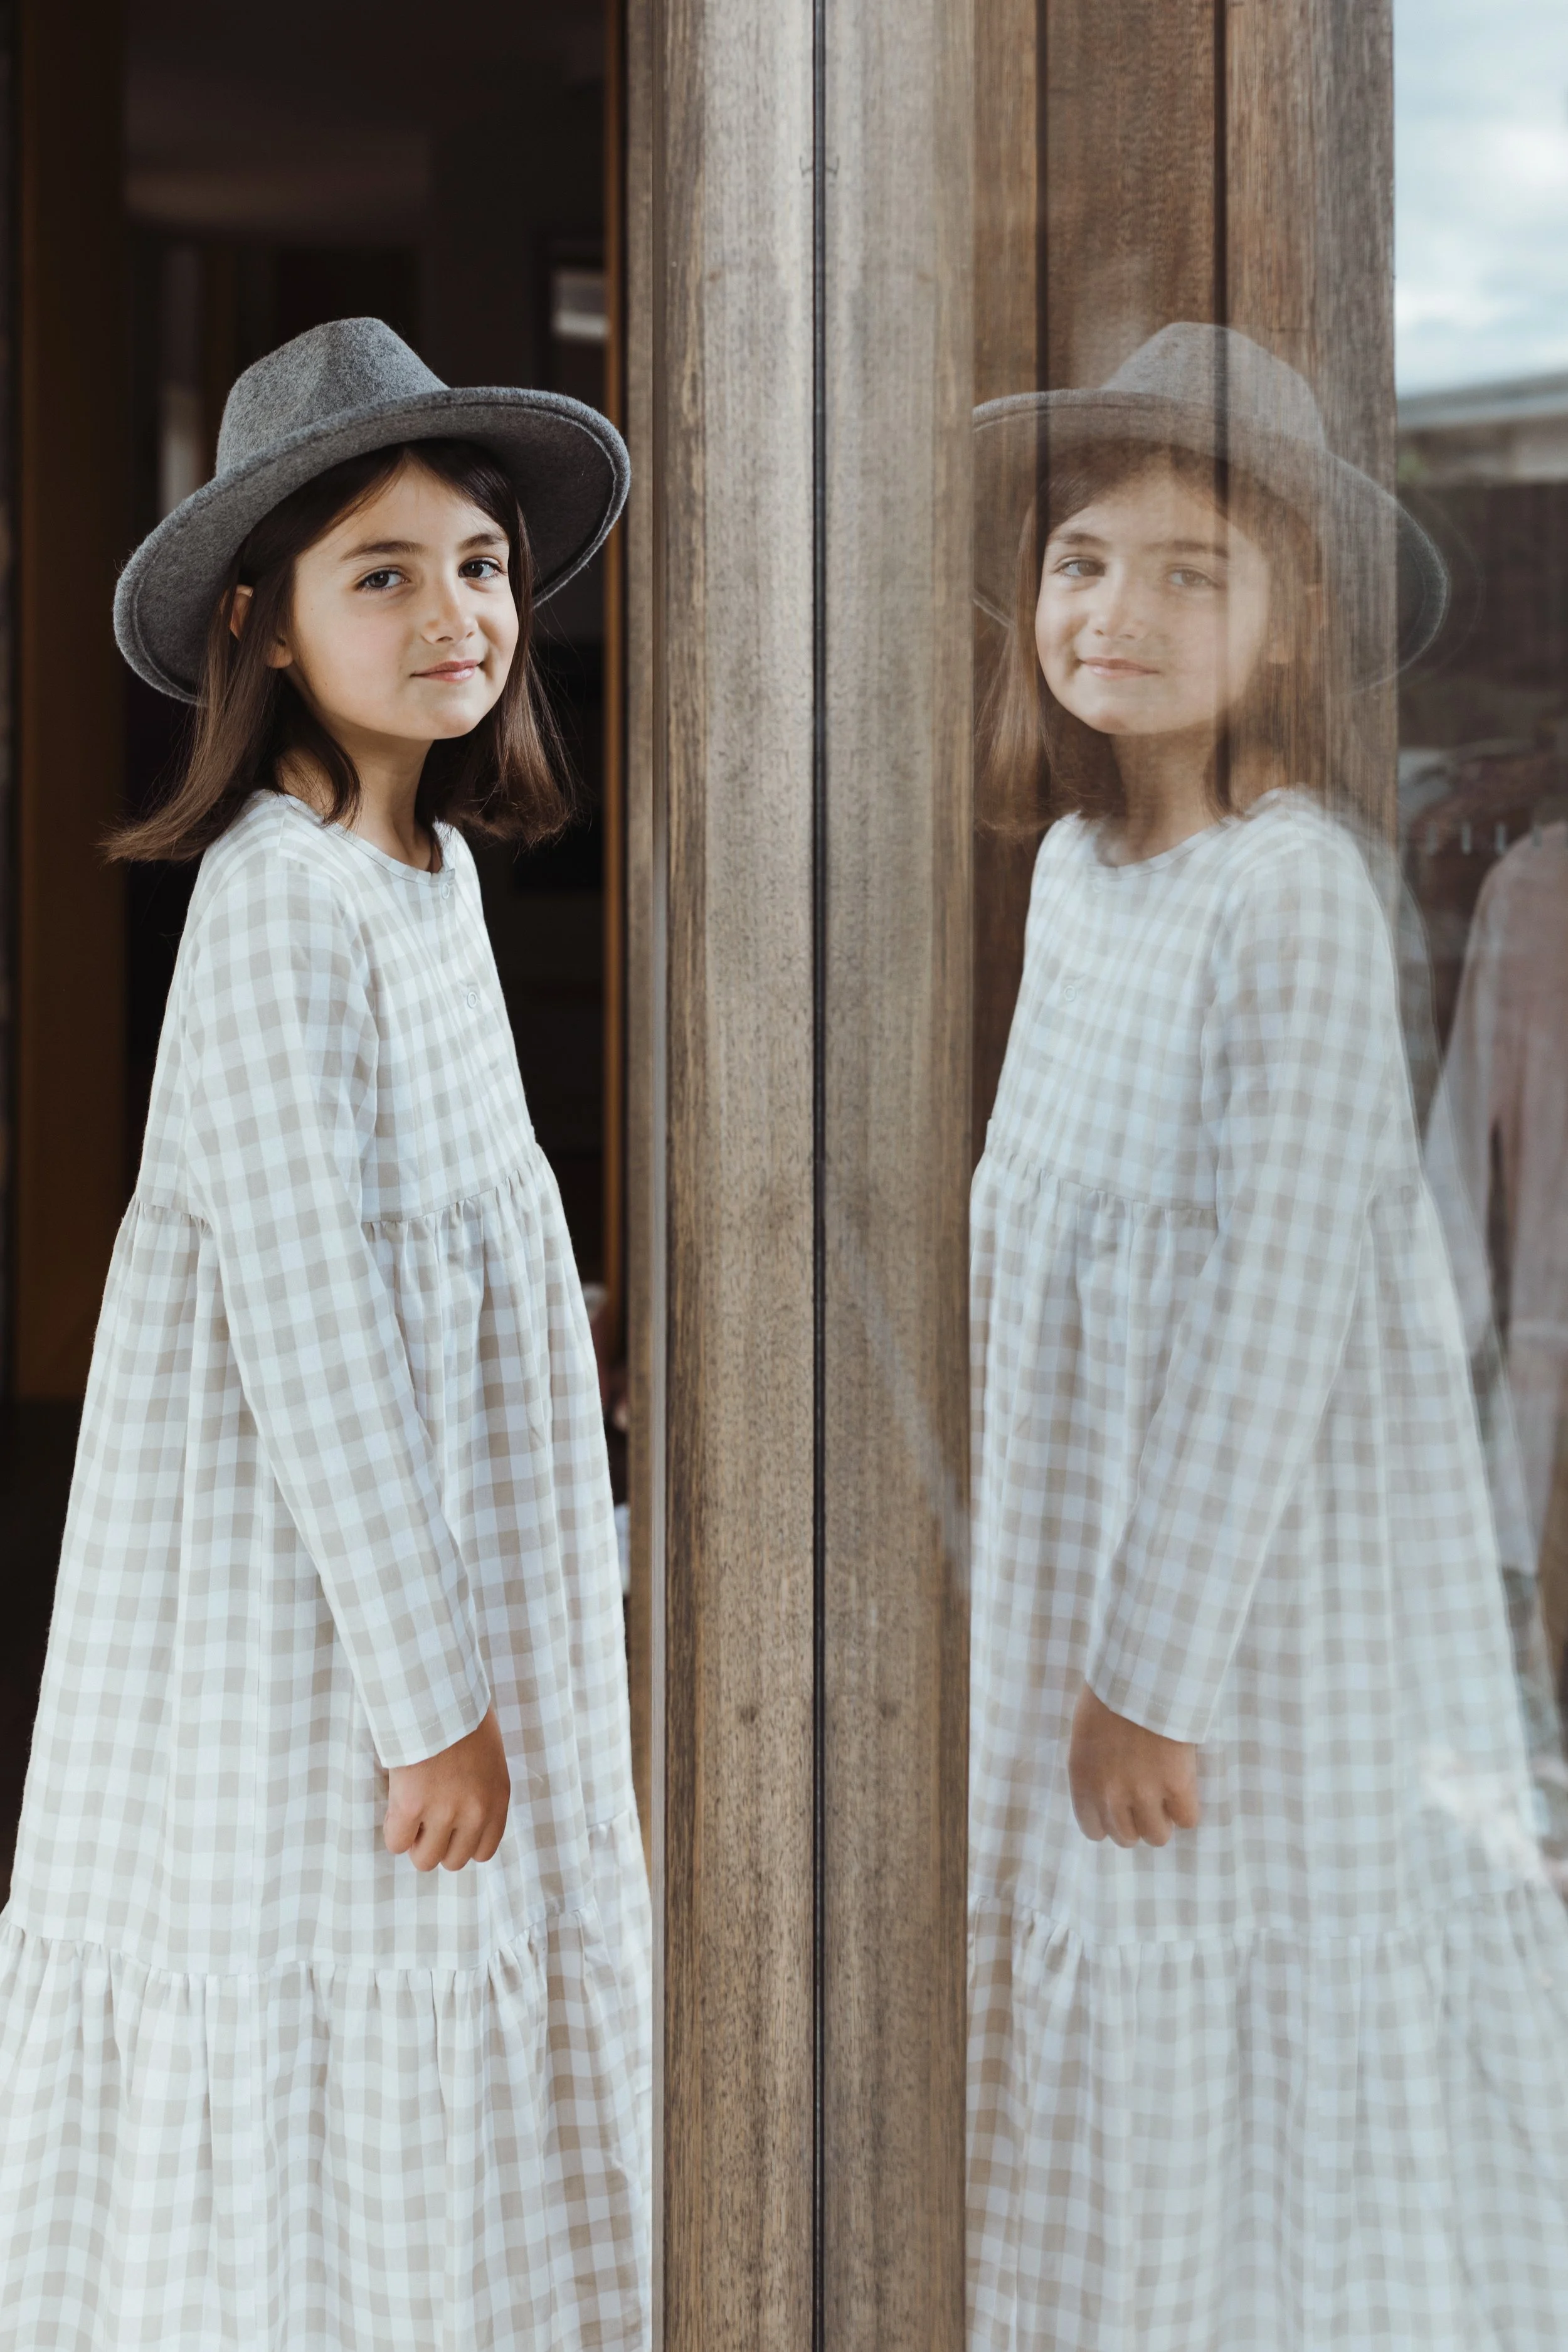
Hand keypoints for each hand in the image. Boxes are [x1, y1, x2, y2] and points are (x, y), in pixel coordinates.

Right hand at [384, 1704, 509, 1870]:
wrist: (438, 1695)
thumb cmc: (461, 1716)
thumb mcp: (487, 1758)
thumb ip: (479, 1791)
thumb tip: (459, 1817)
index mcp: (497, 1799)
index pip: (484, 1850)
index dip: (461, 1842)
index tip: (449, 1827)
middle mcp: (475, 1812)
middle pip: (453, 1860)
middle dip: (437, 1842)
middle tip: (426, 1817)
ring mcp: (443, 1813)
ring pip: (425, 1859)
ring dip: (415, 1840)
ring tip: (410, 1812)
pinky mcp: (411, 1807)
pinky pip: (396, 1842)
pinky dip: (393, 1829)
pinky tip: (396, 1805)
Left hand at [1067, 1682, 1200, 1847]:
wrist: (1142, 1676)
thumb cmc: (1109, 1693)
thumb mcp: (1086, 1734)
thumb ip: (1094, 1767)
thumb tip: (1107, 1788)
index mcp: (1083, 1780)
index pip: (1093, 1829)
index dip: (1109, 1824)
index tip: (1119, 1812)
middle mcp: (1111, 1795)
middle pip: (1126, 1837)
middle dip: (1136, 1823)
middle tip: (1146, 1802)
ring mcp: (1145, 1794)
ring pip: (1157, 1836)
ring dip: (1163, 1820)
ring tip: (1166, 1797)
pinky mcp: (1177, 1786)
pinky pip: (1188, 1819)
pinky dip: (1188, 1808)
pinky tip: (1184, 1788)